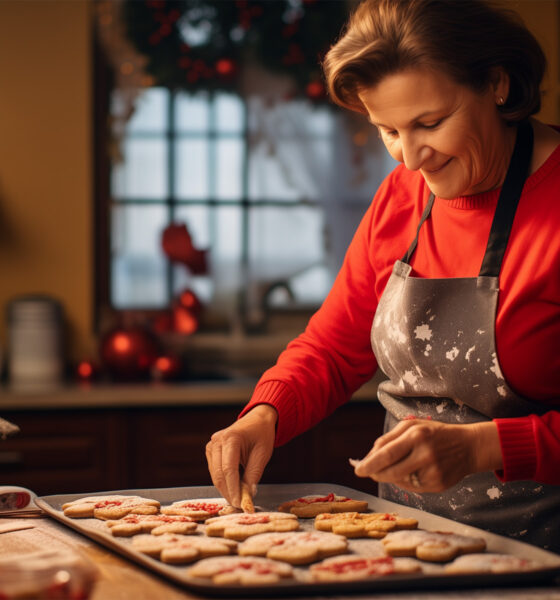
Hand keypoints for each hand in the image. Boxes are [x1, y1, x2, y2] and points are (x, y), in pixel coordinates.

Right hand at [205, 404, 276, 507]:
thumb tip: (248, 495)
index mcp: (231, 438)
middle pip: (219, 474)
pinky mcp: (211, 451)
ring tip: (238, 500)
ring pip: (215, 474)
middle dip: (228, 492)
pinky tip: (233, 489)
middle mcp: (217, 441)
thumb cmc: (261, 434)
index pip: (229, 469)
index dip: (233, 489)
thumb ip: (254, 474)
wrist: (257, 420)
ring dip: (225, 489)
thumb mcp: (263, 453)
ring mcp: (211, 445)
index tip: (240, 503)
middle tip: (239, 506)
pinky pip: (215, 471)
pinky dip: (223, 482)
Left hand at [352, 419, 502, 492]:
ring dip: (389, 477)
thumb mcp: (412, 426)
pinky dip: (404, 481)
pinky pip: (412, 487)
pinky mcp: (438, 485)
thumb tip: (369, 457)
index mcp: (416, 435)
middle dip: (375, 473)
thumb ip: (389, 438)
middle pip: (390, 471)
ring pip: (399, 481)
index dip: (369, 463)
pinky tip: (410, 471)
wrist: (469, 446)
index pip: (386, 453)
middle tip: (367, 472)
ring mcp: (432, 472)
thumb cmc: (435, 433)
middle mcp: (425, 454)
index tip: (358, 469)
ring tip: (390, 467)